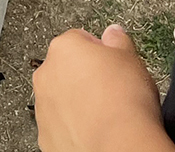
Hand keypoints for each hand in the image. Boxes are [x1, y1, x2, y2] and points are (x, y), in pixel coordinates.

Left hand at [32, 25, 169, 151]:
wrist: (120, 144)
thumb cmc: (124, 102)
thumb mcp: (130, 57)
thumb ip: (117, 40)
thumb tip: (113, 33)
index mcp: (64, 49)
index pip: (80, 39)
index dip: (101, 51)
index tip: (112, 62)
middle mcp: (46, 75)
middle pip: (66, 68)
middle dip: (85, 76)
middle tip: (110, 87)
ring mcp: (44, 108)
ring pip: (61, 98)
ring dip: (78, 102)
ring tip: (105, 112)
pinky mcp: (47, 136)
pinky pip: (61, 125)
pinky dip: (74, 127)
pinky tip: (95, 129)